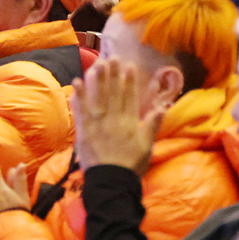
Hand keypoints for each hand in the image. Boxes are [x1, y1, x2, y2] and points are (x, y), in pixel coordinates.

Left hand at [72, 56, 166, 172]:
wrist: (111, 181)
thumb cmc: (131, 164)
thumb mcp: (147, 145)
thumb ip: (152, 125)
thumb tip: (162, 107)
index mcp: (129, 122)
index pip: (129, 96)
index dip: (129, 81)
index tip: (129, 66)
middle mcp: (113, 119)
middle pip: (113, 93)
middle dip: (113, 74)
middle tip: (112, 58)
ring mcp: (97, 124)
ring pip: (97, 98)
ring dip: (97, 80)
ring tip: (97, 64)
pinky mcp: (83, 131)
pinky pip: (80, 110)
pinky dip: (78, 97)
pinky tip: (76, 83)